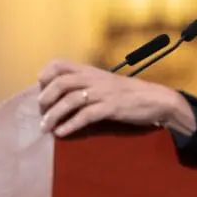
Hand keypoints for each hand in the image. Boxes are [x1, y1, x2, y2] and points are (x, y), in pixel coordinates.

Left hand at [37, 59, 179, 136]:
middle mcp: (95, 79)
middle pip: (61, 82)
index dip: (46, 75)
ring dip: (54, 115)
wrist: (157, 99)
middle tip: (41, 112)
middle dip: (46, 98)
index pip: (60, 63)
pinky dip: (70, 125)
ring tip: (46, 127)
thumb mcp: (106, 83)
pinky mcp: (112, 108)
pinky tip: (62, 133)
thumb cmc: (130, 94)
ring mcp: (103, 93)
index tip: (39, 89)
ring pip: (71, 100)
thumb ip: (87, 85)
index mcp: (91, 71)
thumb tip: (65, 96)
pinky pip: (86, 116)